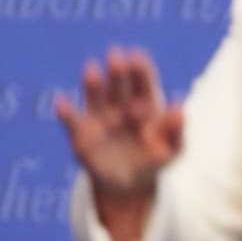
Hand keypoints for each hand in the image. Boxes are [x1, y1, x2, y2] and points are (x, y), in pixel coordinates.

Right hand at [55, 46, 184, 198]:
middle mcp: (121, 105)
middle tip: (115, 55)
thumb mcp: (173, 150)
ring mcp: (100, 117)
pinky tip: (62, 102)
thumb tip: (179, 110)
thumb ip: (176, 131)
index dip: (140, 70)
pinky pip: (72, 120)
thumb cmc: (154, 160)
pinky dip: (66, 111)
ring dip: (93, 84)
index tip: (137, 57)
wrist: (129, 184)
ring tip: (91, 69)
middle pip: (119, 85)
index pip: (144, 83)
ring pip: (95, 97)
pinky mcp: (81, 134)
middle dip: (117, 71)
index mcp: (146, 104)